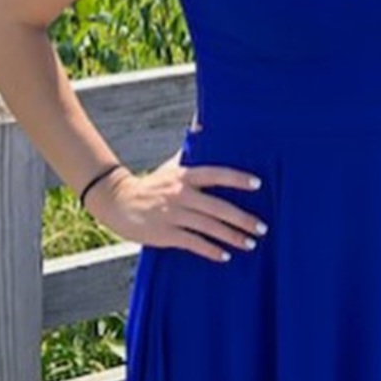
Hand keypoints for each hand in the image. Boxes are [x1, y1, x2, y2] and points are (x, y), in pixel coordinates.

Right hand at [83, 151, 267, 262]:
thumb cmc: (151, 185)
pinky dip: (211, 250)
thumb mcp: (171, 166)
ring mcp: (173, 215)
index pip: (215, 175)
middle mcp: (180, 194)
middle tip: (262, 227)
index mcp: (184, 176)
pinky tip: (225, 256)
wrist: (117, 203)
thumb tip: (202, 124)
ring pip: (209, 227)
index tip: (258, 185)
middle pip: (218, 207)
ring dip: (232, 237)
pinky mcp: (166, 234)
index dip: (237, 179)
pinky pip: (194, 243)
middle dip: (243, 219)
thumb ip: (190, 150)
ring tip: (250, 243)